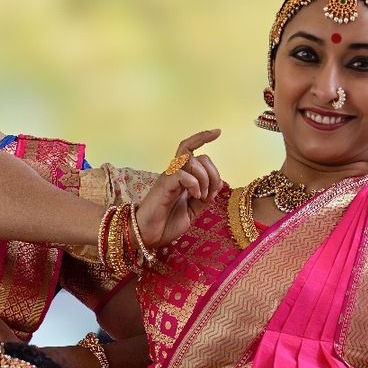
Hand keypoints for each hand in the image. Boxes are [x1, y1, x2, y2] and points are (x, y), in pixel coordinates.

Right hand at [133, 131, 223, 249]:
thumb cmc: (166, 223)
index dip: (203, 137)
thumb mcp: (192, 211)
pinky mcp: (164, 185)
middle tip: (211, 193)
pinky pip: (183, 174)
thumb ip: (204, 197)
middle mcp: (174, 173)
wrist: (148, 235)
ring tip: (202, 197)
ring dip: (205, 179)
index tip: (218, 132)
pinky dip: (195, 184)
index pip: (192, 149)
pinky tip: (195, 197)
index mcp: (181, 177)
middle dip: (213, 173)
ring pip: (192, 162)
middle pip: (199, 156)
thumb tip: (218, 183)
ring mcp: (169, 178)